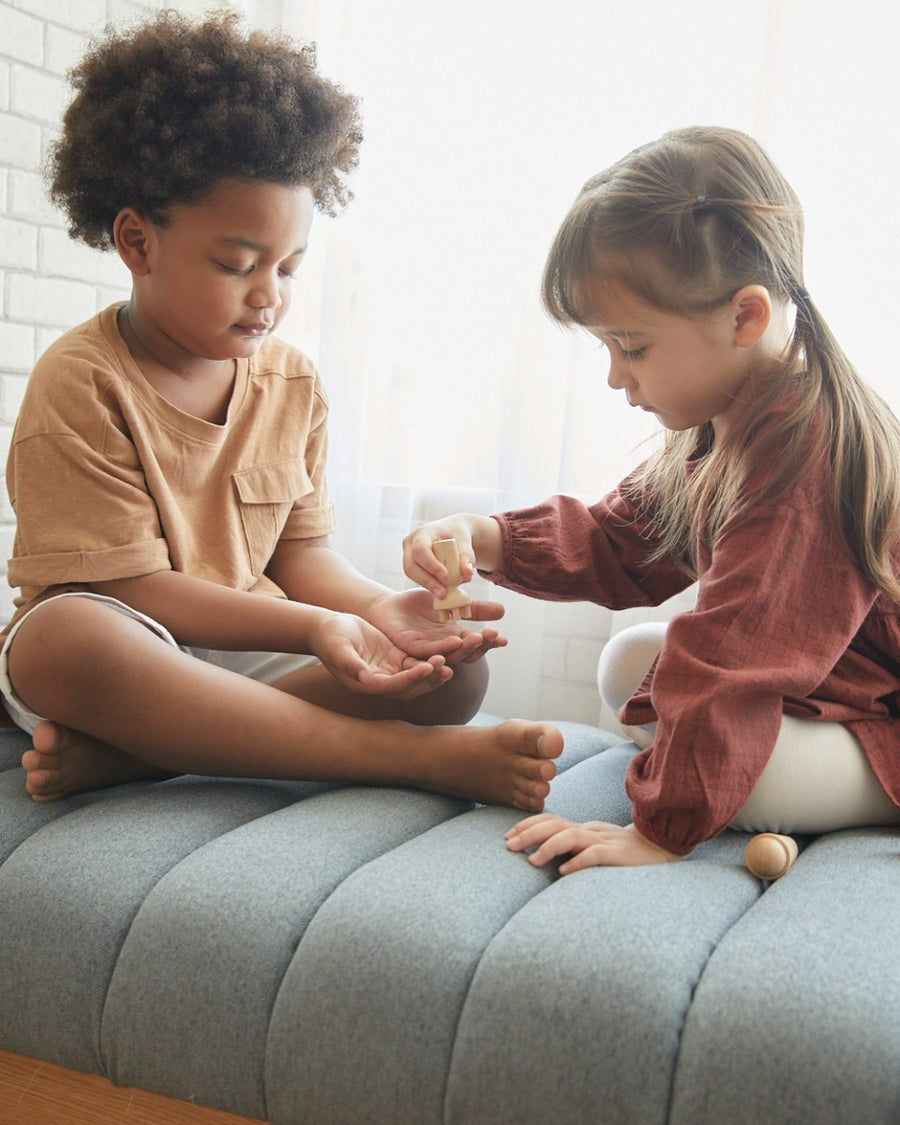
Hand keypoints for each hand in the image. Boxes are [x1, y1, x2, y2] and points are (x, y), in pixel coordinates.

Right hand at [310, 611, 451, 698]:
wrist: (329, 628)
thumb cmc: (330, 637)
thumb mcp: (338, 649)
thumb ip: (350, 664)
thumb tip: (363, 676)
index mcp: (367, 683)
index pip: (394, 686)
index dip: (411, 679)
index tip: (426, 668)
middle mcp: (382, 682)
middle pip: (411, 687)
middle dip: (429, 679)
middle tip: (445, 666)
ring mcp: (391, 671)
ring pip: (418, 677)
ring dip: (434, 671)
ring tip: (450, 662)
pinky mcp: (397, 659)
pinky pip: (418, 662)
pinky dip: (432, 659)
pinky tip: (446, 652)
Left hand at [366, 588, 506, 664]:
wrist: (389, 606)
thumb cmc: (420, 606)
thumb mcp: (451, 602)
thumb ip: (474, 609)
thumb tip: (503, 611)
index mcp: (454, 638)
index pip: (475, 645)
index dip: (489, 643)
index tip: (504, 639)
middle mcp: (443, 648)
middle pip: (465, 653)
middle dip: (479, 645)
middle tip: (492, 636)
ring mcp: (428, 650)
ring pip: (448, 655)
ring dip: (463, 649)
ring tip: (476, 639)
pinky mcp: (411, 648)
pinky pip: (428, 651)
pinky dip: (441, 648)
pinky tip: (453, 641)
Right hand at [402, 514, 501, 597]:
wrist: (451, 531)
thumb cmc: (456, 533)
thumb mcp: (464, 539)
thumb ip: (467, 555)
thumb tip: (467, 573)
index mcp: (423, 533)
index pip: (420, 549)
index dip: (430, 564)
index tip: (445, 576)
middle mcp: (411, 543)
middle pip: (411, 565)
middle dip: (427, 581)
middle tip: (443, 593)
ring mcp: (408, 554)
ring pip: (411, 573)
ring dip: (427, 585)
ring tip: (444, 593)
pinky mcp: (412, 564)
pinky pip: (416, 577)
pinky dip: (429, 584)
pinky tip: (441, 589)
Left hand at [504, 814, 681, 872]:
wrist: (659, 847)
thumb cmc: (621, 849)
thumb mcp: (592, 844)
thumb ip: (571, 846)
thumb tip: (540, 854)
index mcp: (581, 828)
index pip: (550, 819)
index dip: (527, 824)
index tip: (508, 835)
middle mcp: (588, 831)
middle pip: (555, 824)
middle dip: (528, 833)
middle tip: (508, 845)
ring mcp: (603, 841)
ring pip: (571, 837)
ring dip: (548, 846)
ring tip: (531, 860)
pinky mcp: (617, 855)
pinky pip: (595, 855)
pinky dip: (578, 862)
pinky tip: (563, 872)